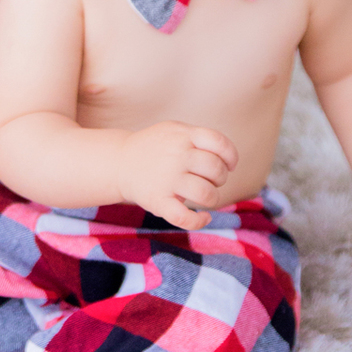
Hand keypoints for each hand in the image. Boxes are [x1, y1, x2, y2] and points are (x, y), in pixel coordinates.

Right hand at [116, 122, 238, 229]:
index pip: (219, 143)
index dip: (230, 157)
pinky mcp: (158, 201)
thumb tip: (228, 159)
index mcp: (183, 136)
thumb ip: (200, 138)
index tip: (228, 165)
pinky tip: (204, 217)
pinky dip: (199, 221)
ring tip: (205, 196)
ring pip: (206, 194)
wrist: (120, 162)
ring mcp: (167, 179)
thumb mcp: (175, 130)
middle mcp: (176, 156)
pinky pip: (185, 217)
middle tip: (210, 180)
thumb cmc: (155, 148)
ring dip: (213, 198)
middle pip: (215, 169)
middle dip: (220, 178)